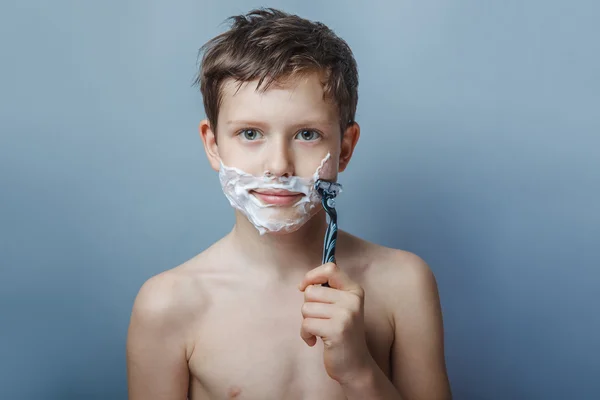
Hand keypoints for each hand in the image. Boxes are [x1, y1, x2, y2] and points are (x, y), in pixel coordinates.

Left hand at [298, 262, 372, 383]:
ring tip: (319, 331)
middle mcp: (352, 300)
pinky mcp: (336, 330)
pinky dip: (305, 334)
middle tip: (319, 319)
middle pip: (311, 291)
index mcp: (354, 290)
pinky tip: (315, 341)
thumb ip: (329, 292)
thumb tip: (305, 282)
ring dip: (306, 322)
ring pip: (306, 308)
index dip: (312, 275)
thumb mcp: (342, 307)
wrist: (355, 365)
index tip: (303, 287)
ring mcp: (346, 315)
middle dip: (308, 307)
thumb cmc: (342, 334)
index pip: (330, 269)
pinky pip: (306, 324)